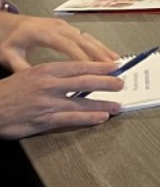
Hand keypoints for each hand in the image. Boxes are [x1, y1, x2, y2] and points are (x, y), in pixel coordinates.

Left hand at [0, 12, 118, 70]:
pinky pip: (86, 36)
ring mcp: (64, 26)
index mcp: (44, 33)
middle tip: (111, 67)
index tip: (92, 70)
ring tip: (115, 61)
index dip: (81, 58)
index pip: (67, 46)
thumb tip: (34, 81)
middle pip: (83, 41)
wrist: (7, 24)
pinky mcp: (67, 28)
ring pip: (88, 37)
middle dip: (99, 54)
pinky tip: (107, 53)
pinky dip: (98, 45)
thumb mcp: (8, 55)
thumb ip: (21, 68)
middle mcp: (57, 27)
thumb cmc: (8, 39)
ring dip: (102, 49)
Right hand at [0, 60, 123, 137]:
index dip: (100, 67)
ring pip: (81, 102)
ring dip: (102, 104)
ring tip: (117, 105)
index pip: (80, 66)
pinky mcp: (43, 120)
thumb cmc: (9, 91)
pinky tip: (100, 118)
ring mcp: (47, 103)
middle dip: (107, 83)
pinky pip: (70, 119)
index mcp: (47, 70)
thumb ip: (53, 73)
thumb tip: (78, 73)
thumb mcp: (30, 73)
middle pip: (85, 82)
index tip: (115, 67)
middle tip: (121, 84)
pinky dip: (88, 119)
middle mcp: (49, 84)